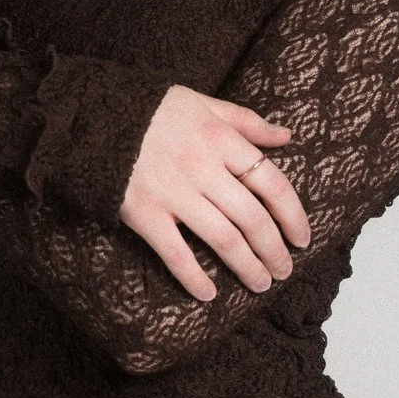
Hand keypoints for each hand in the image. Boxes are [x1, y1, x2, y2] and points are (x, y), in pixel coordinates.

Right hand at [119, 85, 311, 302]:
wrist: (95, 115)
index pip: (272, 183)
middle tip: (284, 270)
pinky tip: (208, 294)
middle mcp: (203, 168)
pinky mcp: (144, 213)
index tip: (302, 238)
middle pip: (252, 218)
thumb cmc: (154, 110)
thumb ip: (246, 122)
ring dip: (247, 266)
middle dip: (274, 250)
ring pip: (223, 239)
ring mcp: (173, 194)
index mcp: (221, 139)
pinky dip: (193, 277)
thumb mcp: (203, 103)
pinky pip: (175, 253)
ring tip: (260, 283)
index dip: (293, 215)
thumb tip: (286, 136)